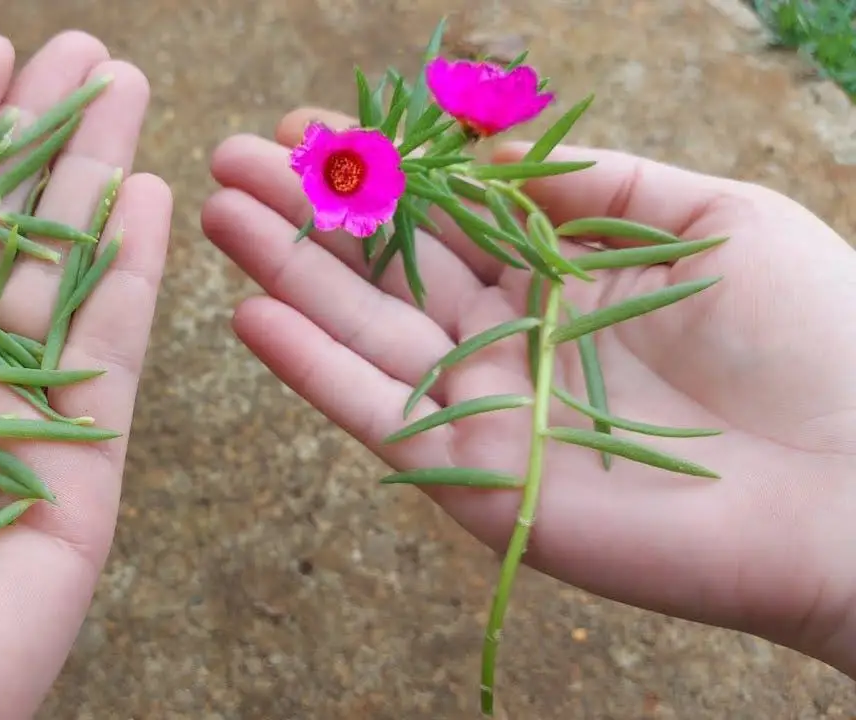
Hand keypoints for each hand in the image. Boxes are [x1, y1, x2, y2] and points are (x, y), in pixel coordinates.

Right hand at [203, 107, 855, 675]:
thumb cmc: (815, 336)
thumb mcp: (707, 217)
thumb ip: (587, 184)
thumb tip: (482, 152)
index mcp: (559, 279)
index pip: (441, 217)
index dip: (374, 171)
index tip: (307, 125)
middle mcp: (506, 341)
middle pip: (383, 269)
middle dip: (308, 211)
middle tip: (232, 157)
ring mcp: (483, 410)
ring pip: (361, 334)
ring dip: (287, 274)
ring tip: (220, 212)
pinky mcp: (469, 478)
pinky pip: (373, 417)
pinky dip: (309, 369)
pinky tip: (251, 314)